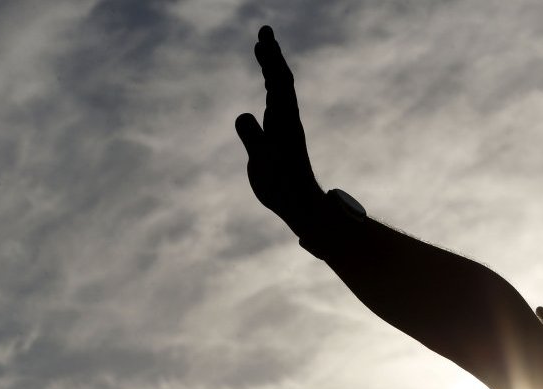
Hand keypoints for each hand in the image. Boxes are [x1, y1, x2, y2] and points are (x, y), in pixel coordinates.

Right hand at [235, 25, 324, 233]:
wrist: (299, 204)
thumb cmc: (281, 186)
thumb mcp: (262, 162)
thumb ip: (253, 137)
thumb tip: (243, 114)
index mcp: (284, 121)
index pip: (279, 83)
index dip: (271, 61)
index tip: (263, 40)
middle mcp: (288, 118)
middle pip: (281, 79)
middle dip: (272, 55)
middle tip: (265, 31)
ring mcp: (286, 125)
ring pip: (280, 89)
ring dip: (273, 66)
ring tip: (263, 46)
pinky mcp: (282, 134)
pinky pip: (277, 102)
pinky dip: (272, 85)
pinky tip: (269, 80)